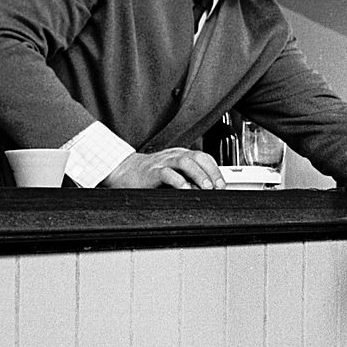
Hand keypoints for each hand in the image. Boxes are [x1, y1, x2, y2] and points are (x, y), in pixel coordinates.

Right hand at [102, 149, 224, 188]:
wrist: (123, 171)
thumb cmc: (150, 174)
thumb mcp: (173, 173)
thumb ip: (189, 179)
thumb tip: (208, 191)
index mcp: (181, 155)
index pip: (204, 157)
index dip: (215, 170)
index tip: (222, 184)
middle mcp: (173, 156)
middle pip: (197, 157)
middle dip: (211, 172)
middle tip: (217, 187)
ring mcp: (162, 163)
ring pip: (184, 162)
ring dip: (198, 175)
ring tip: (206, 187)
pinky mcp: (151, 172)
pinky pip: (166, 173)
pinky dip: (178, 181)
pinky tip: (185, 189)